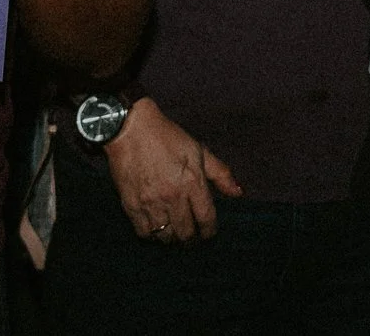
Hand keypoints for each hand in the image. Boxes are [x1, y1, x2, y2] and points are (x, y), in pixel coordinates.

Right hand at [106, 97, 241, 240]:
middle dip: (192, 239)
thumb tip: (238, 193)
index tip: (208, 233)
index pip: (206, 219)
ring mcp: (151, 203)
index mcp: (192, 182)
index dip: (210, 231)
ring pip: (166, 237)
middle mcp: (173, 196)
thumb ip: (220, 174)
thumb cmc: (168, 138)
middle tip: (192, 237)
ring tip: (175, 233)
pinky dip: (153, 235)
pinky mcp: (131, 206)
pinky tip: (157, 228)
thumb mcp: (199, 151)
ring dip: (173, 239)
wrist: (131, 130)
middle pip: (186, 233)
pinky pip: (144, 233)